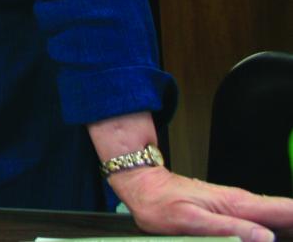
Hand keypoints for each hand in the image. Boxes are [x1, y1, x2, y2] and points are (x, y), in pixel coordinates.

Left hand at [109, 165, 292, 241]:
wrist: (146, 186)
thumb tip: (266, 237)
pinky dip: (274, 231)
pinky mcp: (231, 213)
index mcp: (237, 205)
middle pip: (286, 216)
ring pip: (276, 221)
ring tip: (289, 238)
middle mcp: (242, 204)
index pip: (285, 210)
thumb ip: (229, 228)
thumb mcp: (191, 220)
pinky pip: (260, 223)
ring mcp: (237, 208)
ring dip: (288, 230)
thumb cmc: (162, 203)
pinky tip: (276, 237)